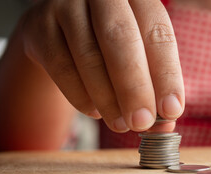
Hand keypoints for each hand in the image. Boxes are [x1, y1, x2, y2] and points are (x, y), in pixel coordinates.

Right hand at [20, 0, 183, 132]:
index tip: (171, 110)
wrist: (62, 28)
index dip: (166, 74)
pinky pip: (61, 66)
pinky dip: (80, 95)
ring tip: (120, 124)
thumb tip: (164, 123)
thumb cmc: (110, 45)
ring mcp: (67, 5)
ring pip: (88, 55)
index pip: (157, 33)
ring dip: (107, 98)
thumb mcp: (139, 54)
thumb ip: (153, 83)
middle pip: (121, 38)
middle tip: (142, 122)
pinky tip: (94, 111)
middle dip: (134, 87)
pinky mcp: (39, 26)